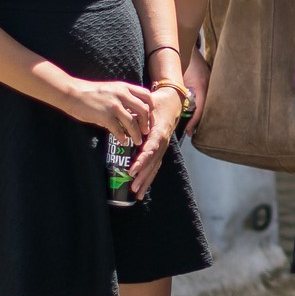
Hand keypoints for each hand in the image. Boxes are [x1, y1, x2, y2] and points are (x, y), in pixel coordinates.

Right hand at [64, 77, 155, 144]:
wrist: (72, 93)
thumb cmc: (90, 92)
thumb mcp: (111, 89)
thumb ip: (122, 97)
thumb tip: (131, 111)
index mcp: (124, 87)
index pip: (146, 95)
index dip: (151, 107)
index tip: (150, 116)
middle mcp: (122, 95)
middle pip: (144, 110)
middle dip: (147, 123)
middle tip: (146, 131)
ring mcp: (114, 106)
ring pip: (133, 122)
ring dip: (137, 134)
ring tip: (137, 140)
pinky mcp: (105, 116)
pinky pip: (119, 130)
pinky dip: (123, 137)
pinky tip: (123, 141)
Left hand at [129, 85, 184, 199]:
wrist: (173, 102)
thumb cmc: (157, 103)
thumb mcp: (148, 106)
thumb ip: (137, 115)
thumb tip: (121, 121)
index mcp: (158, 132)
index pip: (150, 150)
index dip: (141, 161)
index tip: (131, 171)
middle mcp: (162, 142)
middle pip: (153, 163)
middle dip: (143, 177)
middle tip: (133, 188)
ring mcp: (163, 147)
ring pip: (155, 167)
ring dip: (147, 181)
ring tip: (137, 193)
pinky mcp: (161, 149)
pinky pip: (156, 165)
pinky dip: (150, 177)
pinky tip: (143, 187)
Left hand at [183, 49, 209, 131]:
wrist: (186, 43)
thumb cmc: (182, 60)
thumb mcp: (179, 77)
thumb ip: (176, 90)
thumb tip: (168, 105)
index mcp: (202, 86)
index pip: (200, 109)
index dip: (194, 122)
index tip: (189, 132)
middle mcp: (207, 86)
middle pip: (204, 108)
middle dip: (197, 121)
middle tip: (191, 132)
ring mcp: (208, 83)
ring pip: (204, 103)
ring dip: (197, 114)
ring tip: (190, 126)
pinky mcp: (205, 81)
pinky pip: (203, 97)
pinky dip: (197, 106)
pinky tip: (191, 112)